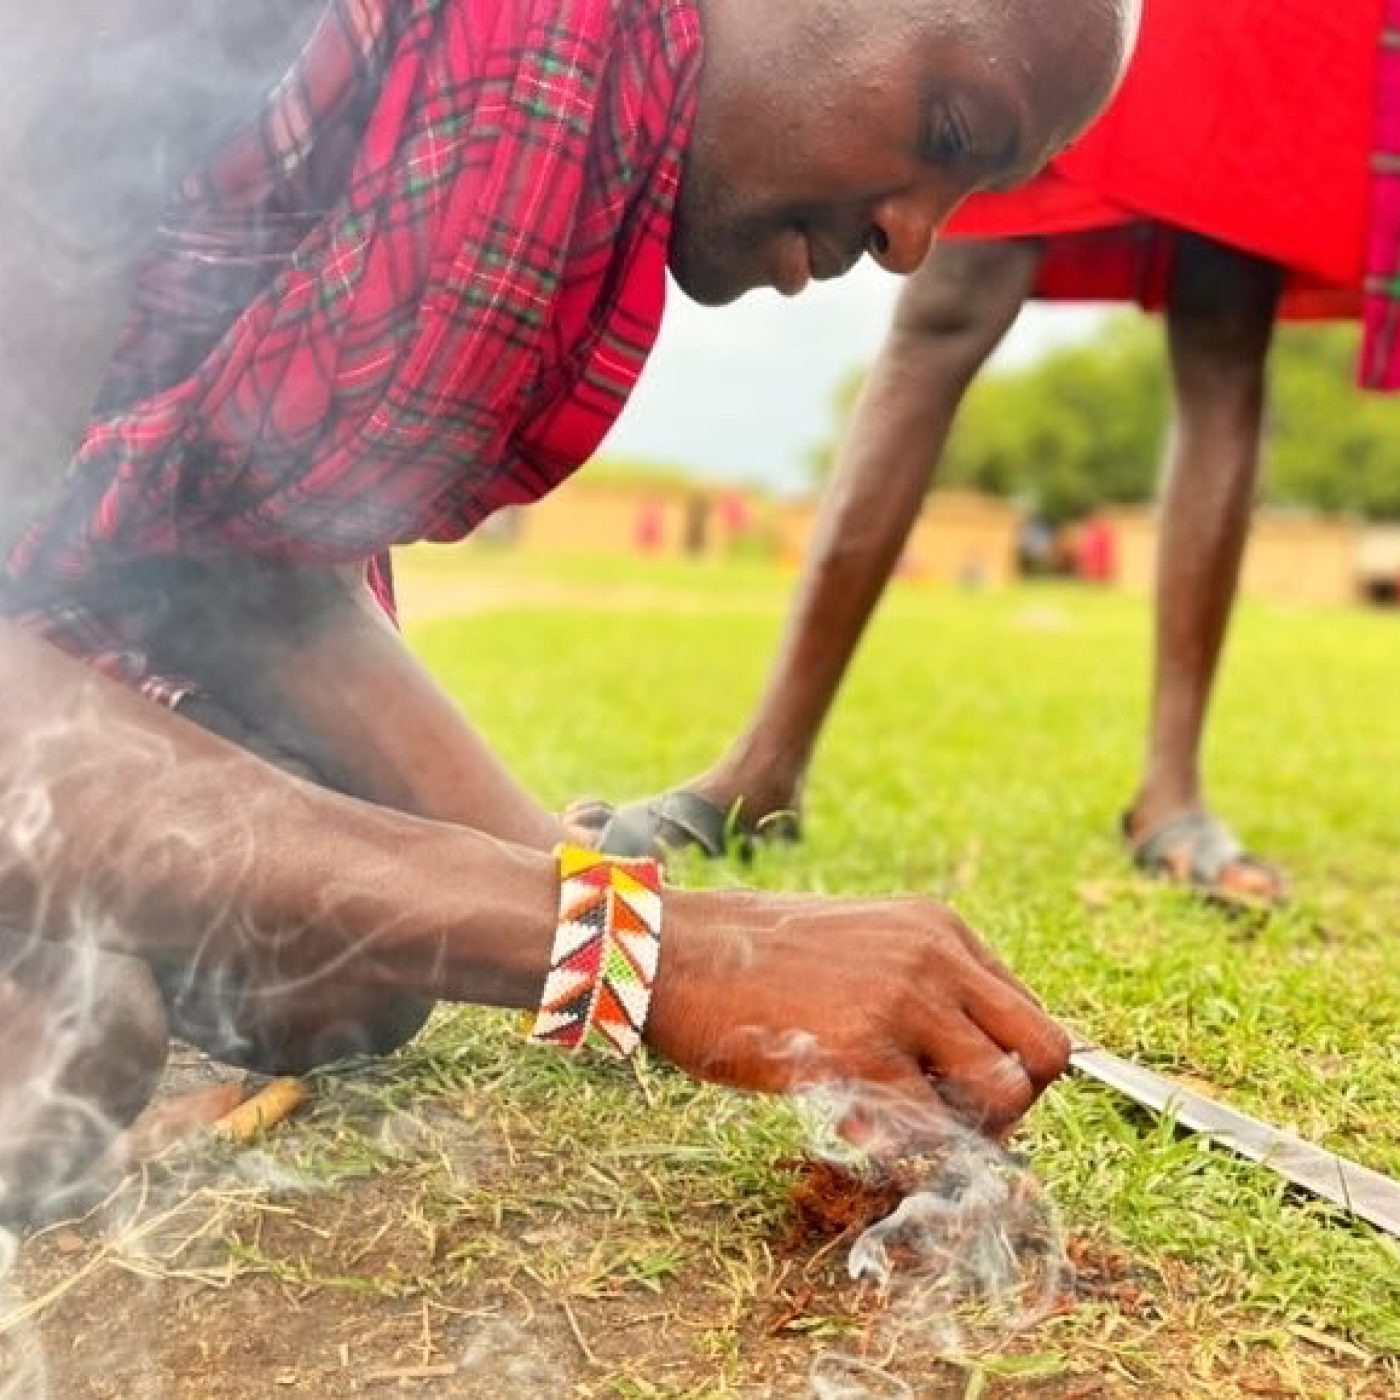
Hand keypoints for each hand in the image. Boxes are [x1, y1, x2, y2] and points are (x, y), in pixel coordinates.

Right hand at [646, 888, 1068, 1152]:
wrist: (674, 951)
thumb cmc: (757, 962)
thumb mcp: (861, 947)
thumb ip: (922, 991)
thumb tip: (972, 1070)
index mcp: (939, 929)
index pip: (1031, 1014)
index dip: (1011, 1070)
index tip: (966, 1097)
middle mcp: (936, 957)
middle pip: (1046, 1054)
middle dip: (1015, 1108)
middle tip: (955, 1127)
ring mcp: (903, 1001)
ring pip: (1007, 1095)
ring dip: (972, 1135)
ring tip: (907, 1133)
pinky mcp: (861, 1049)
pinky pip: (932, 1132)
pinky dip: (912, 1157)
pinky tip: (860, 1136)